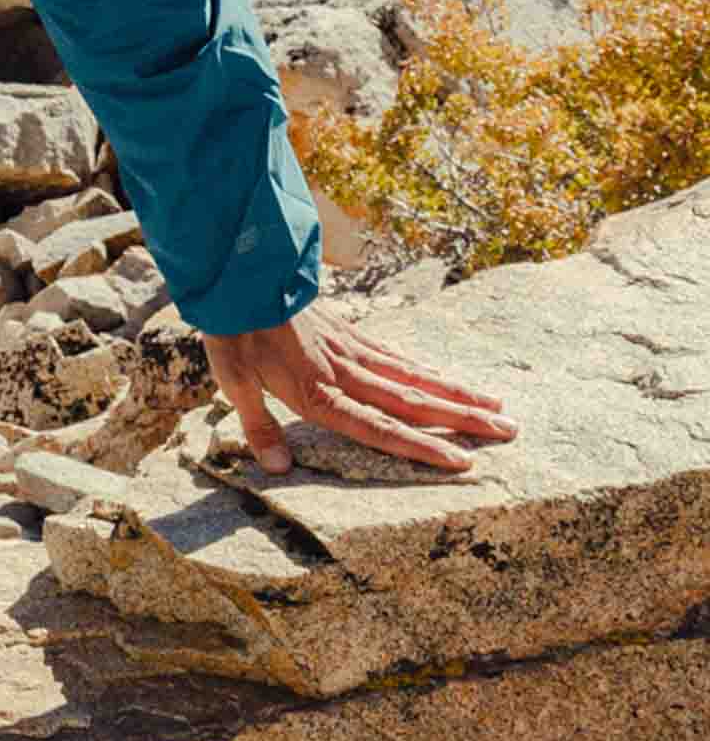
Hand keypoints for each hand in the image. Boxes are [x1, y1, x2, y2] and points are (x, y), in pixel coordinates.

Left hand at [202, 308, 515, 477]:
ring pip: (414, 376)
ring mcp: (351, 348)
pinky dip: (425, 369)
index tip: (462, 462)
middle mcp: (345, 372)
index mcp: (318, 392)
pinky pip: (395, 354)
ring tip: (497, 406)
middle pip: (412, 402)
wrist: (239, 270)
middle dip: (463, 421)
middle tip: (510, 432)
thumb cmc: (233, 328)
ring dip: (456, 393)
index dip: (421, 448)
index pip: (378, 428)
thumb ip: (258, 426)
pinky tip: (444, 377)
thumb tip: (278, 470)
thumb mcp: (232, 381)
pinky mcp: (348, 330)